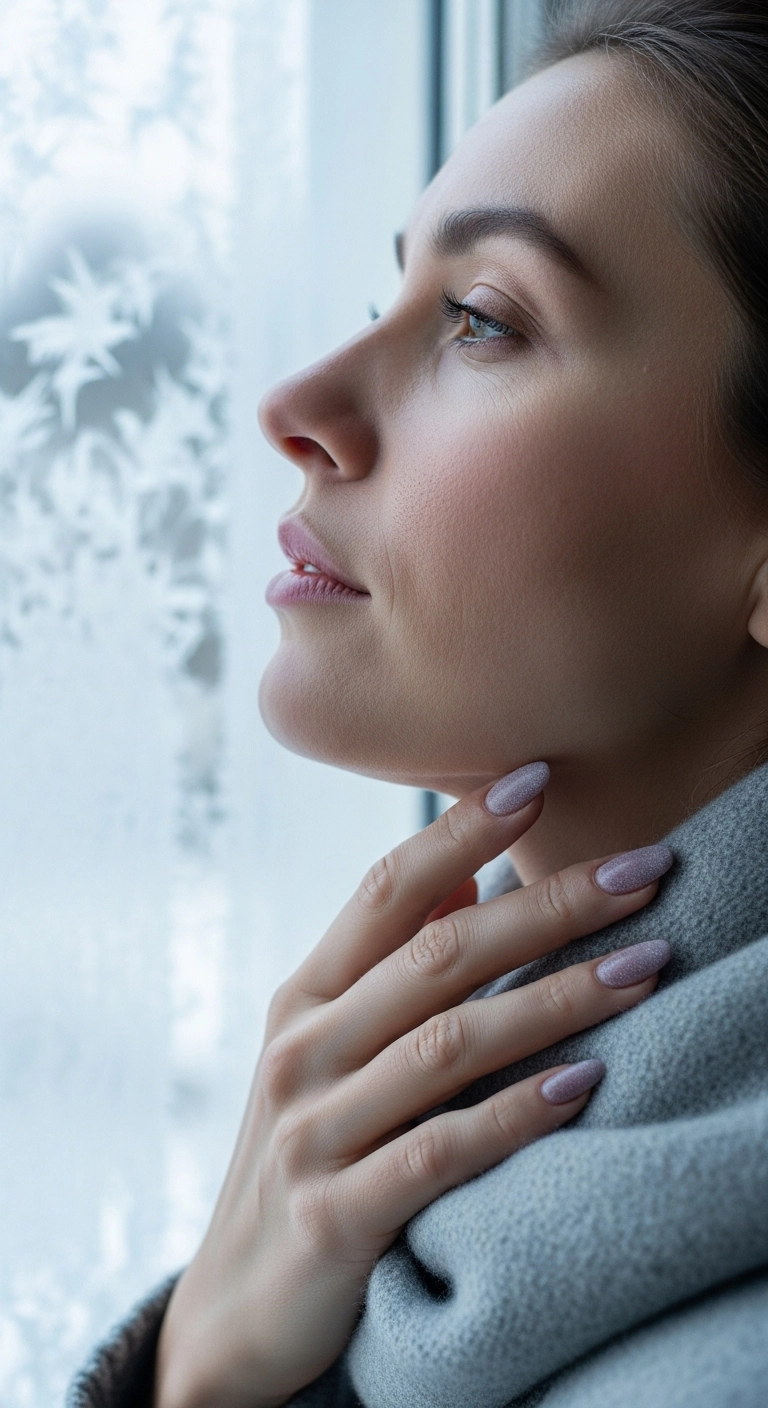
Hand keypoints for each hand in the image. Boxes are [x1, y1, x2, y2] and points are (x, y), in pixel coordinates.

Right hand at [155, 765, 671, 1407]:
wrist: (239, 1307)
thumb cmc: (305, 1152)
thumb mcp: (324, 1051)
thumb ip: (385, 966)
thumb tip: (463, 881)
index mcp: (304, 997)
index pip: (385, 891)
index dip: (460, 830)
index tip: (537, 777)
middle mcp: (304, 1049)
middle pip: (439, 954)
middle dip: (551, 906)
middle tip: (646, 868)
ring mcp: (314, 1132)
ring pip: (452, 1045)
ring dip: (559, 1000)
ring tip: (648, 965)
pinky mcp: (336, 1215)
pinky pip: (442, 1152)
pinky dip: (516, 1116)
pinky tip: (586, 1086)